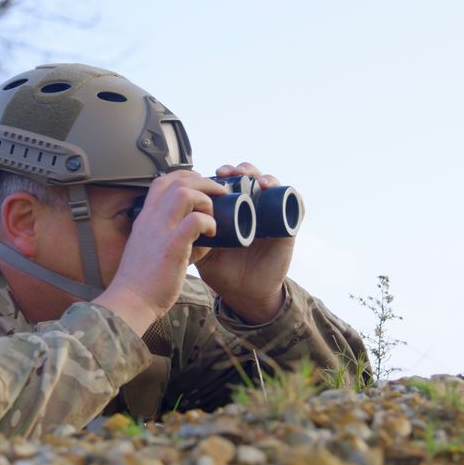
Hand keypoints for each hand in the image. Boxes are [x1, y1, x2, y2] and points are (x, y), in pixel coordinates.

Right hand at [93, 170, 227, 334]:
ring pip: (185, 193)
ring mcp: (160, 230)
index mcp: (145, 218)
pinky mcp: (172, 246)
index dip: (185, 177)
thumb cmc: (142, 281)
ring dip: (205, 198)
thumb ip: (171, 237)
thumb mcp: (151, 249)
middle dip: (202, 182)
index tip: (200, 187)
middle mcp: (151, 219)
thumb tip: (200, 236)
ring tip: (213, 214)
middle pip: (177, 181)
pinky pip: (195, 220)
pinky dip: (209, 222)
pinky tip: (213, 234)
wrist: (130, 301)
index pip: (162, 181)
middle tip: (218, 193)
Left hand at [194, 162, 298, 323]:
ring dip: (264, 176)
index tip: (213, 173)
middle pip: (251, 179)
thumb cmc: (223, 271)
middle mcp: (252, 209)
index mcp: (231, 211)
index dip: (223, 174)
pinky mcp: (287, 228)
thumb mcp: (200, 251)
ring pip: (272, 187)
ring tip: (254, 180)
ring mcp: (270, 217)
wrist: (244, 294)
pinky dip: (291, 194)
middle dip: (241, 170)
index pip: (230, 183)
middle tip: (230, 173)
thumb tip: (167, 220)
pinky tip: (274, 190)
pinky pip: (296, 206)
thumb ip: (186, 237)